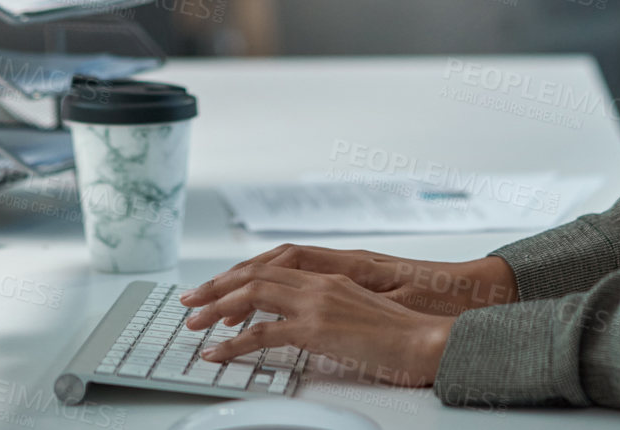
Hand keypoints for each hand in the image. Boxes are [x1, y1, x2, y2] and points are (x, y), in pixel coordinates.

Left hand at [178, 264, 453, 386]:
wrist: (428, 340)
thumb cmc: (403, 332)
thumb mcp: (361, 312)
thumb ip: (331, 309)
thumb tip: (305, 322)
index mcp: (331, 276)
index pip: (274, 266)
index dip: (242, 275)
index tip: (218, 290)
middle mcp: (320, 283)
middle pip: (256, 273)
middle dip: (218, 285)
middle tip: (191, 300)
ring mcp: (317, 302)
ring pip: (253, 294)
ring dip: (217, 307)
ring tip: (194, 321)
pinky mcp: (317, 328)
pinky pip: (263, 333)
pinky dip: (233, 343)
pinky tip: (217, 352)